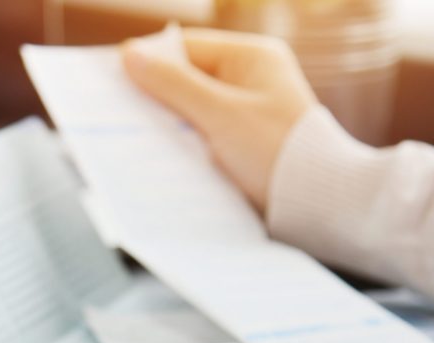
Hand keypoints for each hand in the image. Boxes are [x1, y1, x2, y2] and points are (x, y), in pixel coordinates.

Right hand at [122, 28, 316, 214]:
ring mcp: (249, 110)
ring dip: (170, 121)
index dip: (148, 62)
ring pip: (192, 107)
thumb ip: (173, 84)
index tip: (112, 79)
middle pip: (186, 77)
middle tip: (119, 111)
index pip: (185, 48)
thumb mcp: (219, 114)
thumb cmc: (276, 153)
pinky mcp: (245, 141)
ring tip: (139, 136)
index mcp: (252, 58)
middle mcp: (252, 78)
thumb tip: (131, 55)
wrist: (320, 204)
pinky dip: (185, 140)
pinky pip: (204, 131)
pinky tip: (166, 154)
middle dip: (156, 95)